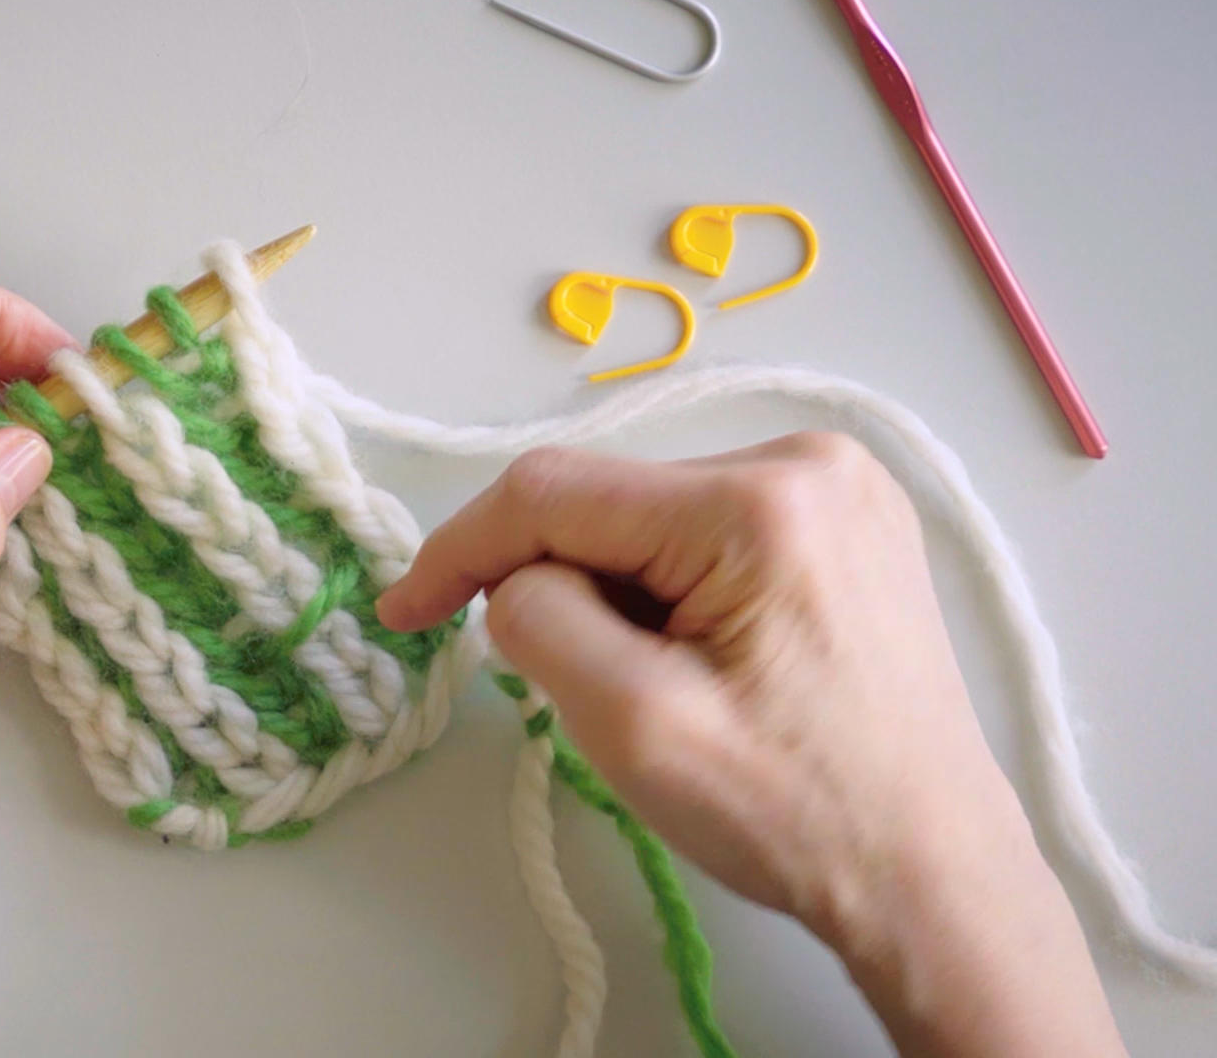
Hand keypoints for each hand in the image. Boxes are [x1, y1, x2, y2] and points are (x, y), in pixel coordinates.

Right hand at [377, 432, 1125, 1056]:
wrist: (933, 875)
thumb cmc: (794, 814)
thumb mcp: (634, 726)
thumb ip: (539, 623)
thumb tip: (514, 580)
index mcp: (759, 501)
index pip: (553, 490)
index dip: (459, 548)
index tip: (402, 612)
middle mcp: (808, 460)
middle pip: (606, 503)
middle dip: (561, 586)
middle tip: (579, 690)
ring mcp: (839, 487)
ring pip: (650, 520)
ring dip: (618, 595)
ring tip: (662, 687)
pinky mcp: (847, 523)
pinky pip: (705, 534)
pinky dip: (669, 592)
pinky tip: (700, 663)